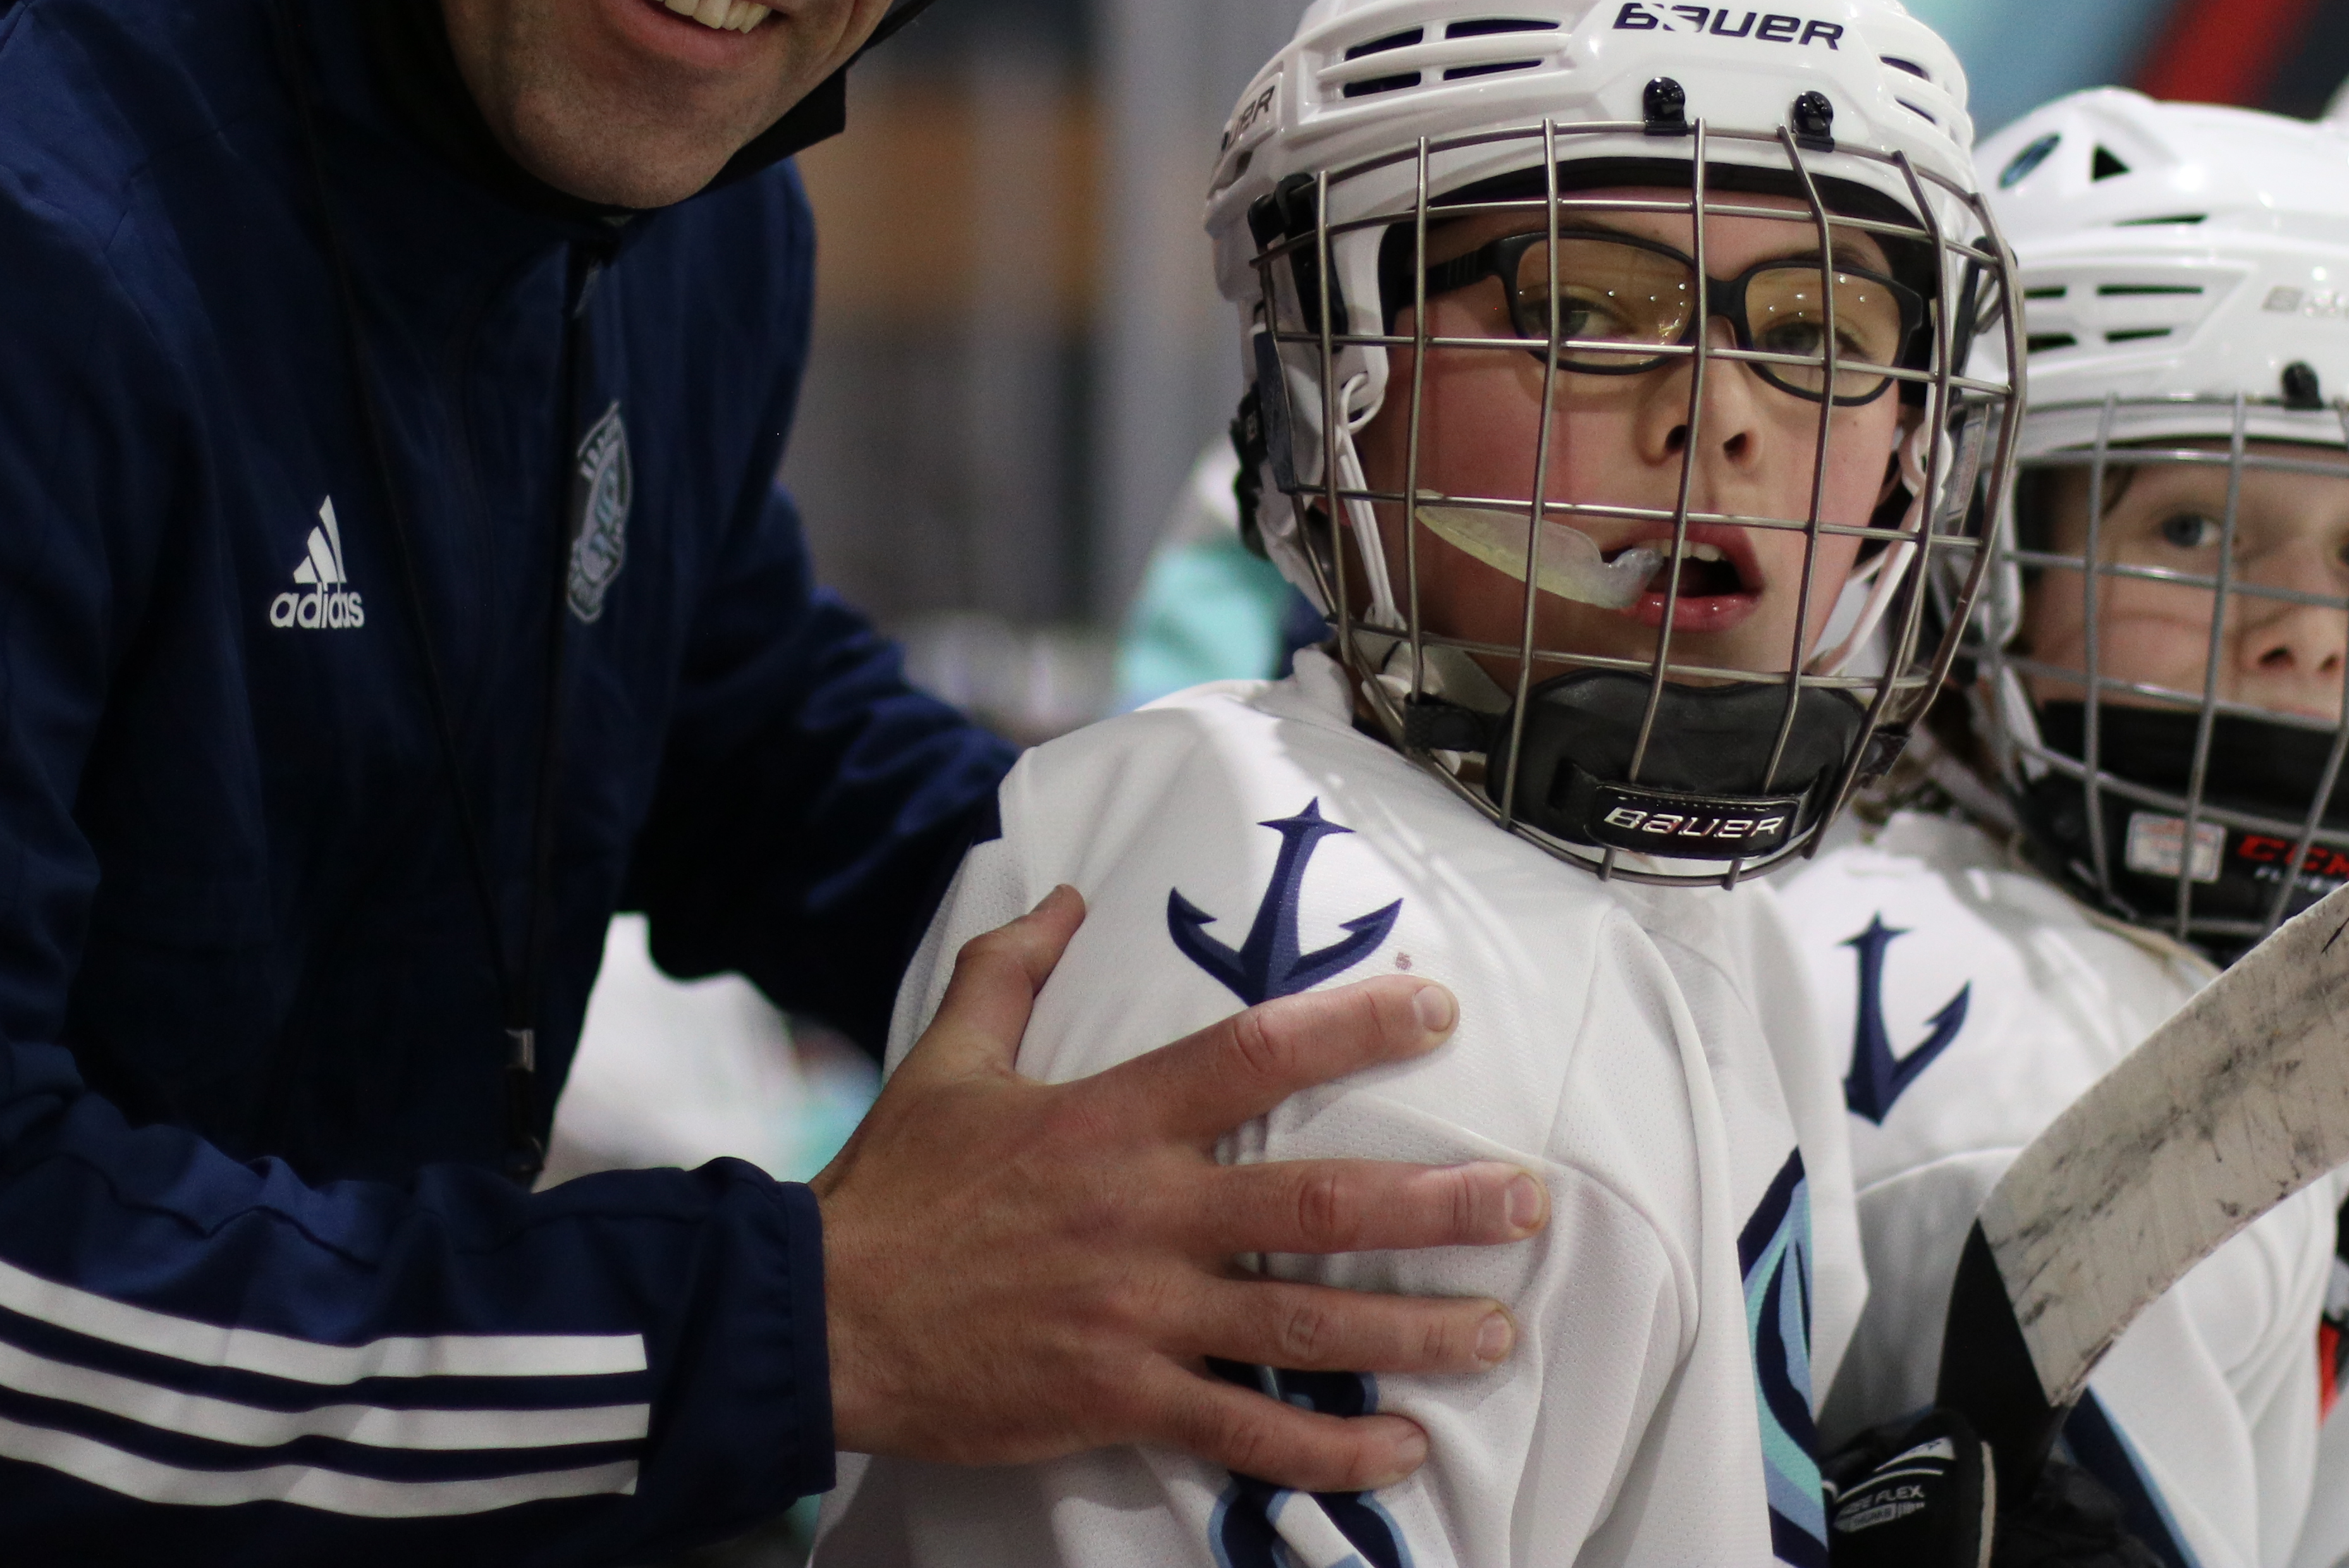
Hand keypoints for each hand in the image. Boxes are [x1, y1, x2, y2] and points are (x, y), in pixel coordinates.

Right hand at [815, 885, 1546, 1490]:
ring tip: (1496, 1332)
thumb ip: (1011, 969)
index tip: (1438, 1010)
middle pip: (1316, 1204)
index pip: (1255, 1053)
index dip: (1354, 1025)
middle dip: (1434, 1206)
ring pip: (1304, 1326)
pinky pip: (1244, 1429)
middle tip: (1527, 1204)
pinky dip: (1328, 1448)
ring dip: (1411, 1330)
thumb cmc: (894, 1185)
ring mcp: (1136, 1313)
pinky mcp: (1116, 1398)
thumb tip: (1070, 897)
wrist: (821, 1313)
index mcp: (1112, 1120)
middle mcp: (1143, 1213)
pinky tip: (1399, 1451)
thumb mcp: (947, 1058)